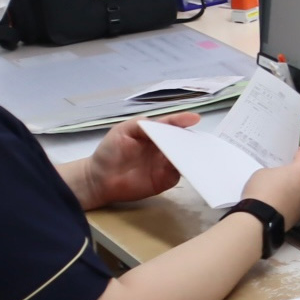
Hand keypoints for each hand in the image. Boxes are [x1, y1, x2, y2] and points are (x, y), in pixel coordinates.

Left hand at [69, 113, 197, 208]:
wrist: (99, 180)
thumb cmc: (109, 151)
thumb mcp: (123, 130)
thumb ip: (142, 124)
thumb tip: (165, 122)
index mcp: (154, 133)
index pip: (171, 125)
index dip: (182, 121)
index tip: (195, 119)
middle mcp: (163, 147)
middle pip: (182, 140)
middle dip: (191, 138)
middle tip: (200, 139)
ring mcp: (165, 163)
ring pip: (184, 157)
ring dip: (191, 155)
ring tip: (198, 154)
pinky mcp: (166, 179)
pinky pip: (180, 173)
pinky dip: (187, 170)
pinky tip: (189, 167)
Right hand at [242, 149, 299, 226]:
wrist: (259, 221)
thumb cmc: (261, 193)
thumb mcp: (263, 172)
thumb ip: (276, 170)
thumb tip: (279, 176)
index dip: (298, 152)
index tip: (291, 153)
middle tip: (286, 170)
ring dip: (298, 185)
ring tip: (282, 185)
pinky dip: (294, 198)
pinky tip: (281, 199)